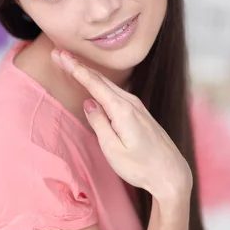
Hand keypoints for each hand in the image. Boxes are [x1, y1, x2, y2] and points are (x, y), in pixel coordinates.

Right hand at [51, 50, 191, 202]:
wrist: (171, 174)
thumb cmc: (141, 167)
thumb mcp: (113, 150)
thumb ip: (99, 124)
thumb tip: (89, 103)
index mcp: (122, 111)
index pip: (94, 84)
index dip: (75, 68)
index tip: (59, 54)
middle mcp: (131, 103)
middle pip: (100, 79)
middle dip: (78, 65)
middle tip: (58, 54)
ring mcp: (138, 106)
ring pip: (109, 85)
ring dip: (89, 73)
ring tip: (71, 64)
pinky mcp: (140, 113)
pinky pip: (117, 93)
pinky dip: (102, 84)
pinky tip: (94, 82)